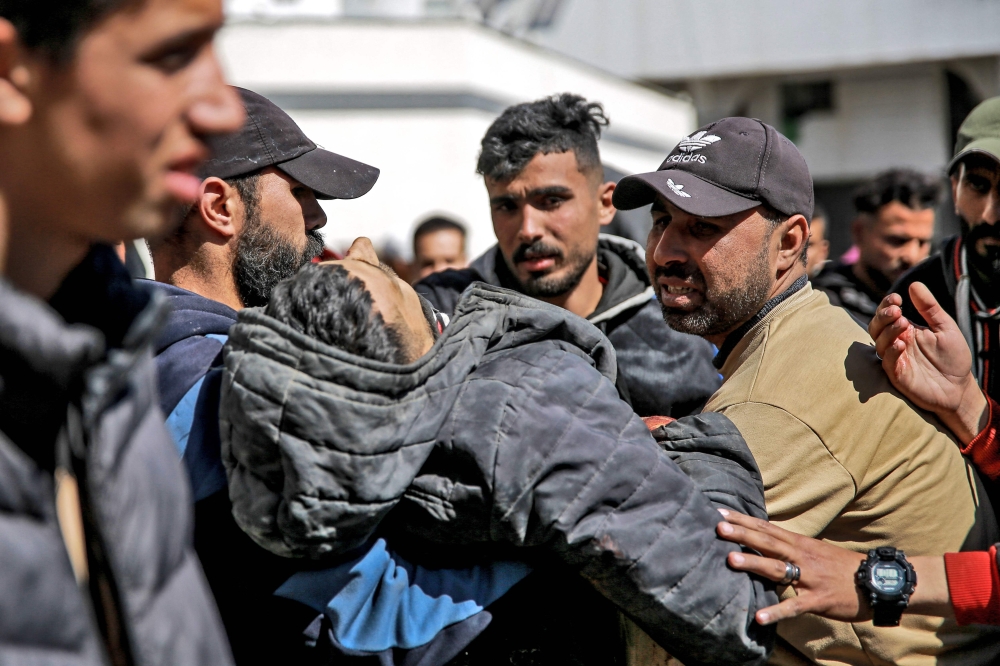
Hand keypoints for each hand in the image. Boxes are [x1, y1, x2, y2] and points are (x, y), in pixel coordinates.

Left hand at [717, 510, 867, 624]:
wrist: (877, 581)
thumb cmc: (841, 567)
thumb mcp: (814, 551)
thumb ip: (789, 547)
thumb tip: (763, 542)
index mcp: (799, 543)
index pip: (765, 528)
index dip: (742, 520)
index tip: (718, 513)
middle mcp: (802, 556)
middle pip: (767, 542)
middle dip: (742, 534)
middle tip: (717, 527)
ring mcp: (809, 577)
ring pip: (777, 568)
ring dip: (753, 564)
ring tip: (730, 560)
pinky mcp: (818, 600)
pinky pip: (794, 606)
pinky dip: (776, 611)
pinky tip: (759, 617)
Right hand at [868, 283, 986, 443]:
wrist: (959, 388)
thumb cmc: (953, 358)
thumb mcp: (945, 328)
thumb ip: (929, 308)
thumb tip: (914, 284)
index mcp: (905, 331)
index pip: (887, 314)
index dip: (887, 305)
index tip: (897, 298)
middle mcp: (896, 343)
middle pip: (876, 326)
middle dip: (882, 316)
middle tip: (895, 310)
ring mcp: (894, 359)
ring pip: (878, 342)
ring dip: (887, 331)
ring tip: (902, 323)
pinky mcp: (896, 375)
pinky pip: (886, 361)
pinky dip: (890, 351)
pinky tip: (901, 344)